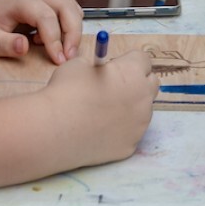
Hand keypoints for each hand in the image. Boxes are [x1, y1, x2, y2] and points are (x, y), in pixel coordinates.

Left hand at [0, 0, 83, 64]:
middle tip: (70, 56)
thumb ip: (3, 44)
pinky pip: (69, 10)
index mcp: (19, 1)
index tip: (58, 60)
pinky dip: (70, 26)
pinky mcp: (48, 3)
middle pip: (66, 6)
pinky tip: (55, 42)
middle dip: (73, 32)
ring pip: (71, 6)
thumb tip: (24, 47)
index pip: (45, 16)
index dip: (55, 39)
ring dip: (75, 29)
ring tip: (66, 52)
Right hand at [42, 49, 159, 165]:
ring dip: (130, 108)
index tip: (116, 68)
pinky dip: (119, 131)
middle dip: (137, 82)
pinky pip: (130, 133)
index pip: (143, 60)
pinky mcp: (131, 145)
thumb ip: (99, 67)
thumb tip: (103, 71)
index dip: (128, 62)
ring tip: (103, 113)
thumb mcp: (79, 65)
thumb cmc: (65, 91)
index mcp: (132, 71)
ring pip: (143, 110)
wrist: (54, 130)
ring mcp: (140, 124)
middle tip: (116, 88)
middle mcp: (143, 96)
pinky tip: (100, 132)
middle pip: (151, 83)